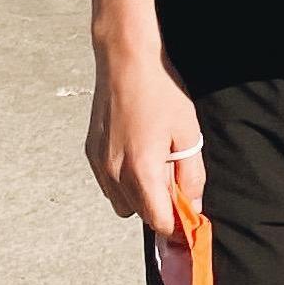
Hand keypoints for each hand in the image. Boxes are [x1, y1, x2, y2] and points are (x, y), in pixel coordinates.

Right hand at [86, 40, 203, 243]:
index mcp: (141, 171)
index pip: (159, 222)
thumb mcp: (188, 133)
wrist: (125, 60)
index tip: (189, 217)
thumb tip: (193, 205)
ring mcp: (99, 164)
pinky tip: (136, 151)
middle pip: (140, 215)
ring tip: (154, 161)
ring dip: (139, 194)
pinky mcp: (90, 152)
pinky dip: (123, 180)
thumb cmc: (161, 92)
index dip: (177, 224)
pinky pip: (109, 183)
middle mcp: (114, 173)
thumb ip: (191, 175)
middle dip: (160, 206)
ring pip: (121, 202)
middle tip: (175, 178)